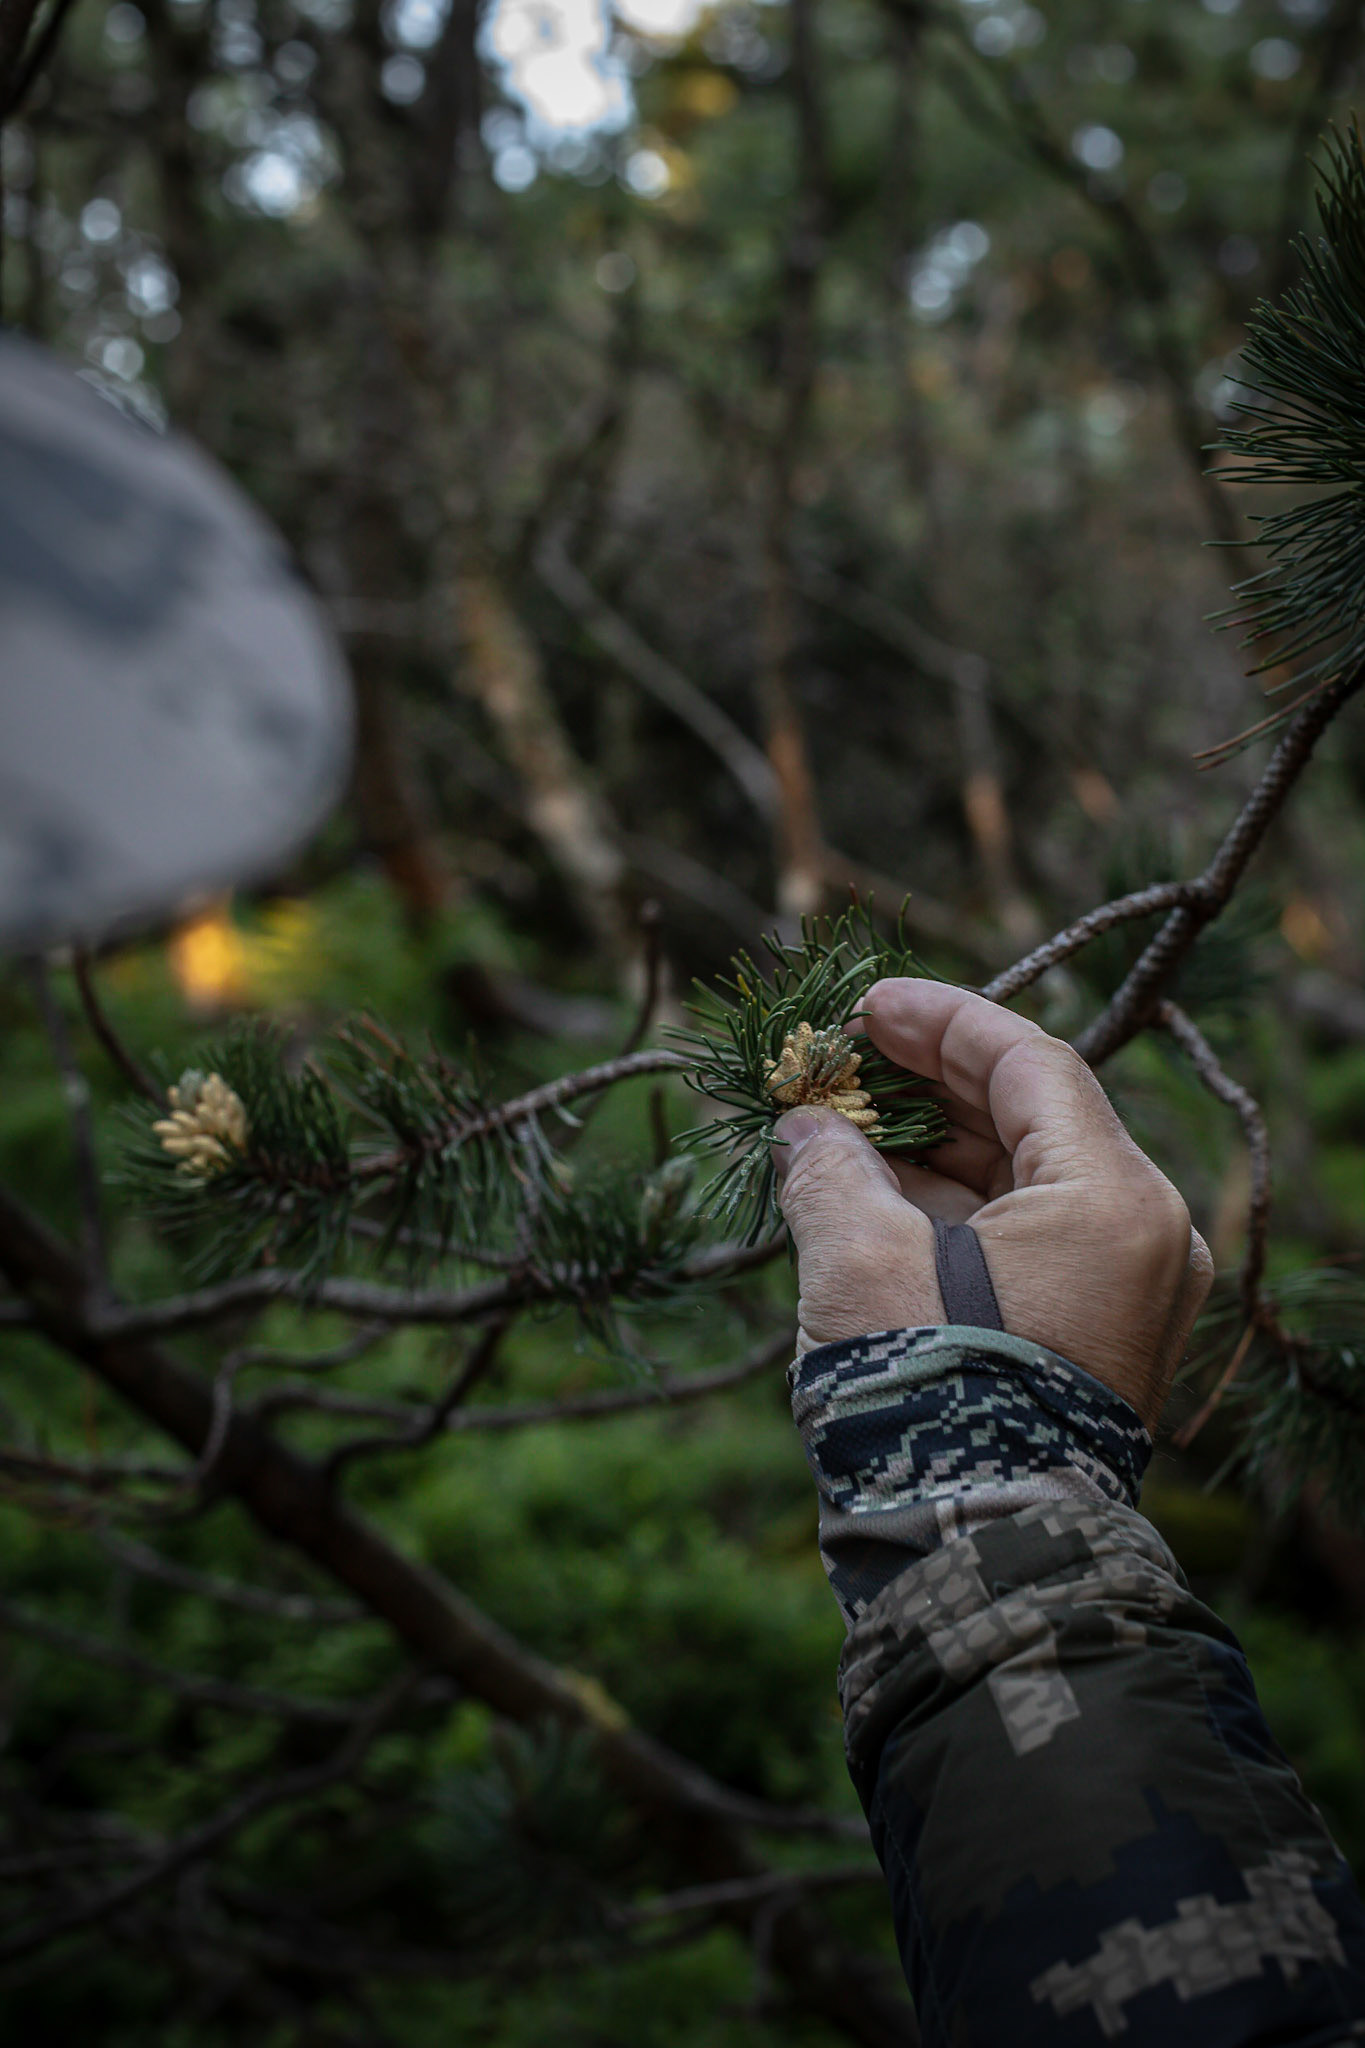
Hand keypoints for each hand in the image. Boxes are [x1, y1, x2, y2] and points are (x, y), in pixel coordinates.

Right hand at [771, 979, 1212, 1430]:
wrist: (977, 1558)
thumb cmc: (928, 1398)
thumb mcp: (858, 1262)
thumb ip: (827, 1169)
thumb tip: (803, 1127)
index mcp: (1114, 1202)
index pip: (1030, 1065)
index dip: (940, 1023)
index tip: (863, 1006)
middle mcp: (1144, 1238)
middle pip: (1031, 1120)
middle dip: (927, 1085)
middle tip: (840, 1059)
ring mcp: (1126, 1294)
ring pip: (1024, 1182)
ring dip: (931, 1149)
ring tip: (836, 1126)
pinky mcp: (1094, 1338)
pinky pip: (1026, 1241)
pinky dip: (952, 1211)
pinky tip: (871, 1195)